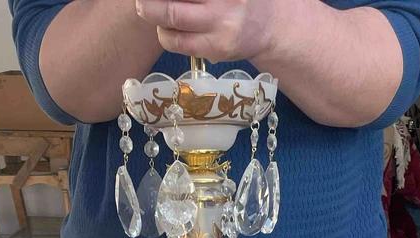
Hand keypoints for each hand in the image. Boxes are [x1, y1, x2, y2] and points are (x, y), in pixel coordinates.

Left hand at [134, 0, 280, 62]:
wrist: (271, 27)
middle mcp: (224, 3)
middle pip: (174, 4)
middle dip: (150, 1)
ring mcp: (219, 28)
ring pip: (172, 20)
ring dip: (153, 13)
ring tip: (148, 8)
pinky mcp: (215, 50)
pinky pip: (179, 43)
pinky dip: (165, 34)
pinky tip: (166, 26)